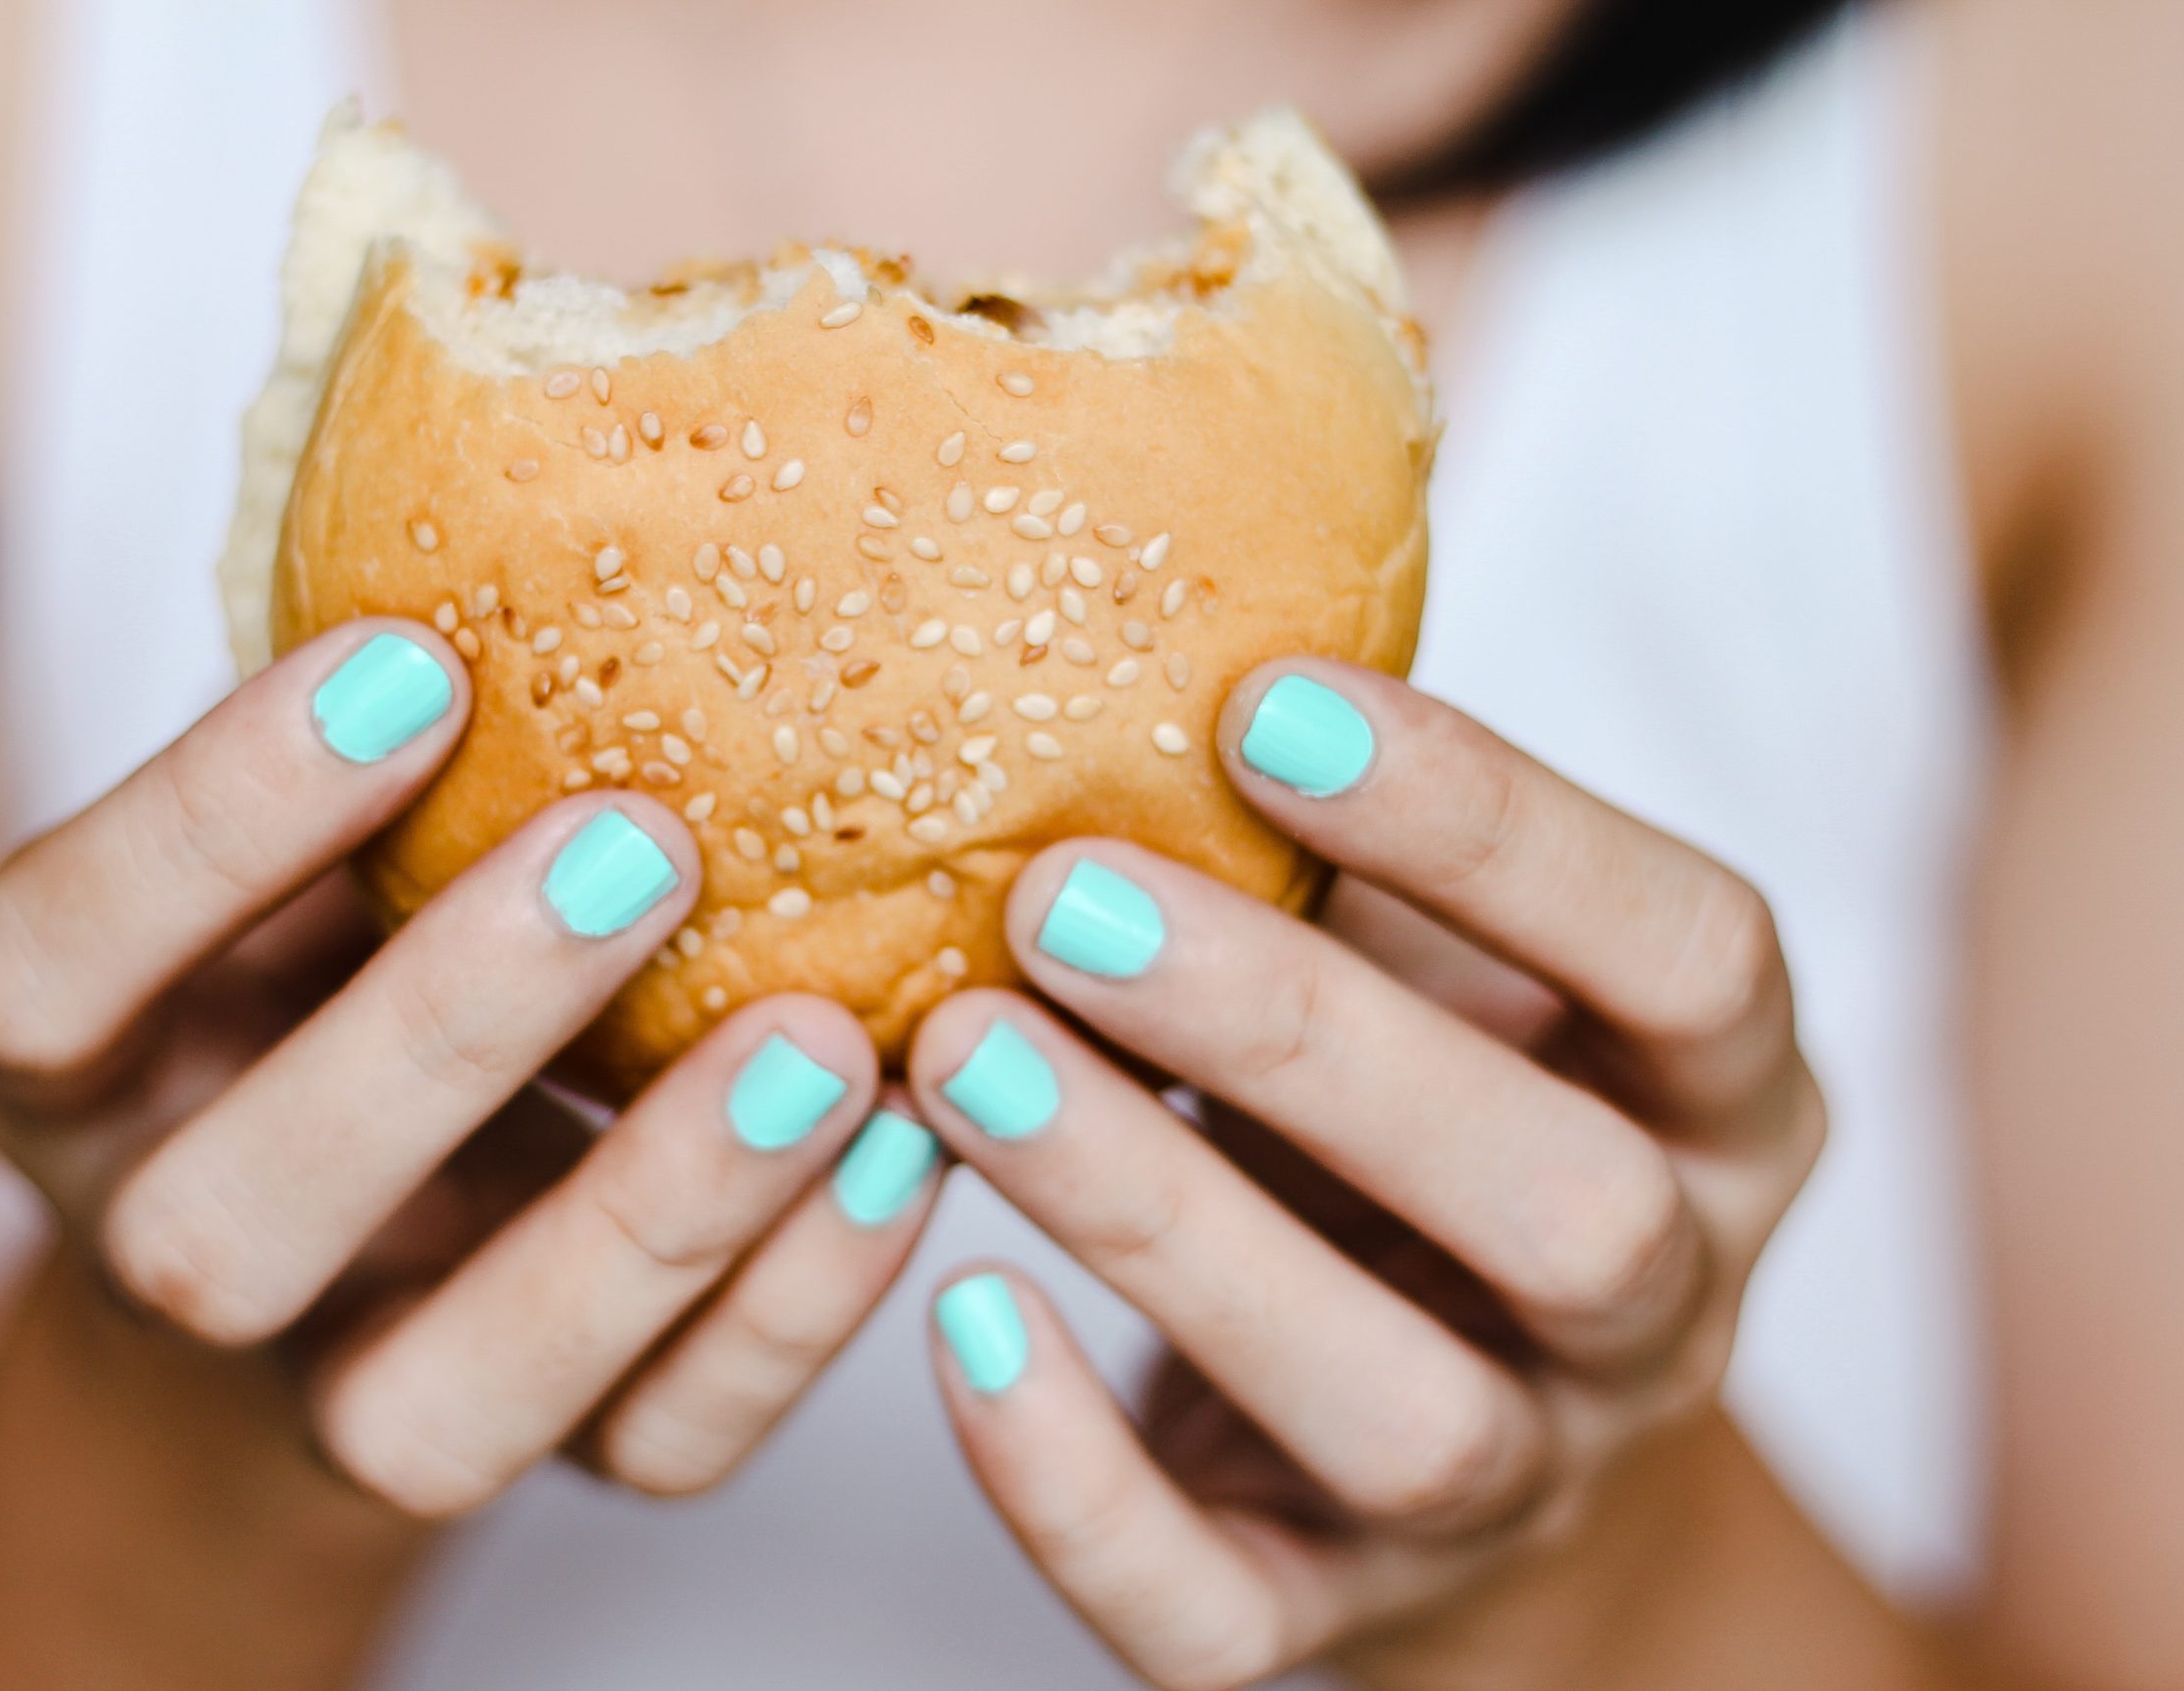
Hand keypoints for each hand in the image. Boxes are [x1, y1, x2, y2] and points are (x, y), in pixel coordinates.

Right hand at [0, 620, 941, 1518]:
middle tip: (640, 841)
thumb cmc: (330, 952)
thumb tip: (590, 396)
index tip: (406, 660)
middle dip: (436, 1034)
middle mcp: (172, 1246)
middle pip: (226, 1223)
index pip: (45, 969)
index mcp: (67, 1062)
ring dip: (641, 1220)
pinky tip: (903, 1156)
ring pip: (432, 1411)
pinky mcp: (536, 1464)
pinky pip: (647, 1456)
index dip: (204, 827)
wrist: (340, 1257)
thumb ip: (374, 719)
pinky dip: (785, 1321)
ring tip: (826, 1040)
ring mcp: (343, 1391)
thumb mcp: (306, 829)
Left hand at [902, 658, 1823, 1689]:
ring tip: (963, 1061)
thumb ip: (1360, 853)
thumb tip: (1142, 618)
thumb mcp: (1440, 977)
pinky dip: (1076, 1486)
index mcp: (1720, 1105)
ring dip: (1170, 1229)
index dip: (1495, 827)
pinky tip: (951, 1323)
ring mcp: (1515, 1490)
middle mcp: (1656, 1315)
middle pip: (1562, 1206)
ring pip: (1400, 1414)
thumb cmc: (1420, 1133)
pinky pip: (1222, 1614)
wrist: (1456, 1470)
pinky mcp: (1336, 1623)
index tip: (1264, 701)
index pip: (1687, 959)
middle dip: (1309, 1039)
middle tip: (1062, 896)